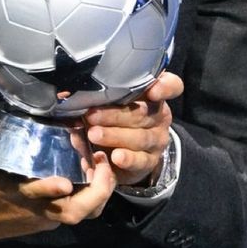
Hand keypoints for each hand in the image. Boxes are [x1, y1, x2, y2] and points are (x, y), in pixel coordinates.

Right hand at [0, 100, 115, 247]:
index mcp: (9, 191)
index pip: (32, 195)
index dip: (48, 190)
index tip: (64, 180)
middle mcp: (32, 207)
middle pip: (71, 212)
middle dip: (94, 193)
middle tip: (103, 163)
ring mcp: (43, 215)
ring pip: (81, 213)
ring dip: (99, 194)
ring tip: (106, 164)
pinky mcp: (48, 218)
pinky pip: (77, 210)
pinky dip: (93, 195)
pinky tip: (99, 171)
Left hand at [83, 71, 183, 186]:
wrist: (128, 151)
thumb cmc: (117, 116)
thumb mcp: (113, 102)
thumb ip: (102, 98)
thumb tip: (75, 101)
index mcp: (153, 94)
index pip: (171, 86)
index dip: (164, 87)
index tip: (152, 90)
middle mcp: (159, 116)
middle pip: (142, 113)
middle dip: (114, 114)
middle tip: (91, 115)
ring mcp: (156, 140)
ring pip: (140, 137)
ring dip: (115, 136)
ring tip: (94, 135)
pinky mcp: (150, 161)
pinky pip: (141, 160)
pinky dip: (127, 159)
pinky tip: (115, 157)